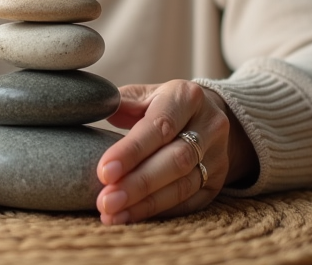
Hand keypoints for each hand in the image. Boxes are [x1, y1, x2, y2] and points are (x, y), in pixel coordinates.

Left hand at [95, 79, 256, 224]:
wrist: (209, 116)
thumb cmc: (165, 106)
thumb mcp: (146, 94)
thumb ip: (123, 102)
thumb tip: (93, 110)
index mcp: (186, 97)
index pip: (159, 126)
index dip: (131, 151)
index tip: (104, 171)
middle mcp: (209, 125)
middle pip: (175, 160)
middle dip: (138, 184)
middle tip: (106, 201)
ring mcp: (217, 156)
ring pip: (183, 186)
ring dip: (145, 204)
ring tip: (112, 215)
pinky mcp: (217, 182)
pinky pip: (189, 203)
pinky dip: (158, 212)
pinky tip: (131, 217)